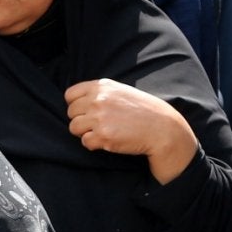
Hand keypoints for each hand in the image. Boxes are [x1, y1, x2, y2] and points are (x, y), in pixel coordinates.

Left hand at [65, 78, 197, 182]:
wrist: (162, 128)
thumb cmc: (143, 111)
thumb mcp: (121, 91)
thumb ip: (101, 93)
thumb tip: (78, 102)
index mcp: (102, 86)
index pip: (70, 95)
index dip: (76, 106)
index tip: (86, 112)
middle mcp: (98, 99)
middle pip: (71, 112)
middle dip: (81, 120)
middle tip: (98, 125)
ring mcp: (99, 117)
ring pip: (74, 128)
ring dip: (85, 133)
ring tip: (102, 133)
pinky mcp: (103, 135)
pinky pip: (85, 142)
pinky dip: (94, 144)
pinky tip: (109, 141)